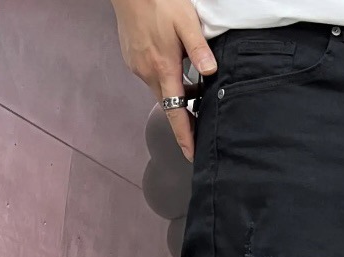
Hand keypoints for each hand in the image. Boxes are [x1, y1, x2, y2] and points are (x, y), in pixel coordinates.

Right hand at [112, 0, 216, 160]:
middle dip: (185, 116)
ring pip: (162, 89)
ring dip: (178, 94)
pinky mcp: (133, 58)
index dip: (184, 136)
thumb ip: (199, 49)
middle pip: (169, 105)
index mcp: (163, 69)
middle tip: (202, 121)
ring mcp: (138, 65)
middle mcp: (147, 72)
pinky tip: (177, 67)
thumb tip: (211, 71)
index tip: (191, 154)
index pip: (175, 113)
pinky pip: (153, 77)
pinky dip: (167, 79)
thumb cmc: (158, 0)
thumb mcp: (186, 22)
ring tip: (196, 89)